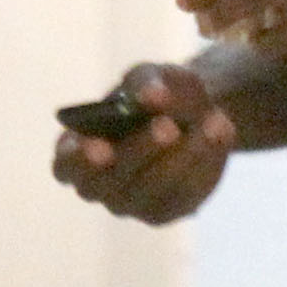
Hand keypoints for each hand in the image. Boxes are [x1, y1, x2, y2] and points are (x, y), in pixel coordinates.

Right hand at [52, 63, 234, 224]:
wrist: (195, 111)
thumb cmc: (158, 93)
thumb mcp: (152, 75)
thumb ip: (147, 83)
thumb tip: (151, 96)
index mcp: (78, 148)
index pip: (65, 166)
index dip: (78, 161)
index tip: (99, 146)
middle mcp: (98, 184)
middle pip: (107, 182)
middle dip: (139, 152)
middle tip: (167, 125)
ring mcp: (130, 203)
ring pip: (150, 191)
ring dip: (183, 156)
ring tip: (212, 121)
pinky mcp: (165, 211)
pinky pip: (184, 195)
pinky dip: (205, 162)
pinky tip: (221, 131)